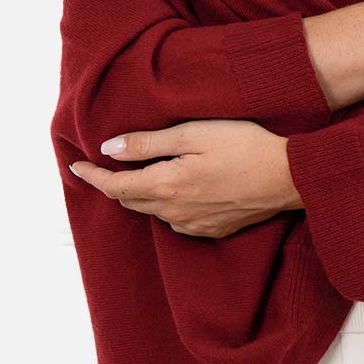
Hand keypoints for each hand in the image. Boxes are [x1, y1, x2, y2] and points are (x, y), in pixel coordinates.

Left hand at [68, 119, 301, 238]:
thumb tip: (109, 149)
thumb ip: (148, 144)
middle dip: (113, 185)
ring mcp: (194, 225)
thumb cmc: (243, 145)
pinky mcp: (213, 230)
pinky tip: (178, 190)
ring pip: (154, 211)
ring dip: (142, 195)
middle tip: (104, 168)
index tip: (75, 166)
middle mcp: (174, 212)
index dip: (92, 177)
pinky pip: (178, 220)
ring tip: (141, 175)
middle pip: (131, 201)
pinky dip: (168, 205)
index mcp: (166, 185)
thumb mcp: (193, 134)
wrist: (288, 176)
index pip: (114, 186)